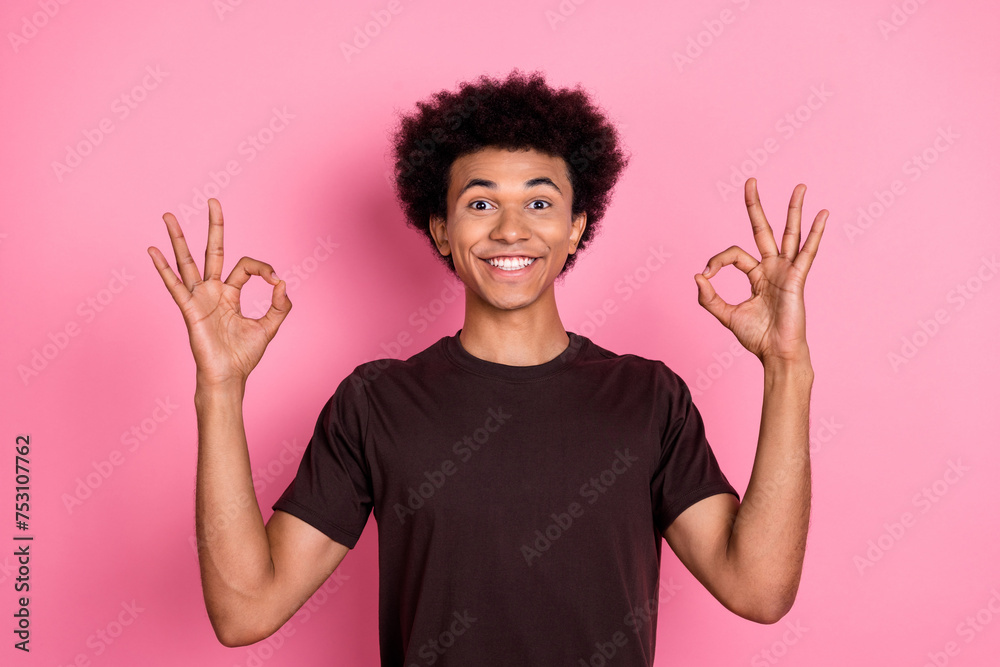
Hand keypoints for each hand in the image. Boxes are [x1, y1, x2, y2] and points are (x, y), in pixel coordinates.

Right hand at [147, 198, 290, 387]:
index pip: (246, 266)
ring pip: (187, 261)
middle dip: (214, 226)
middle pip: (212, 251)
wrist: (227, 377)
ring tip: (168, 215)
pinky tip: (152, 250)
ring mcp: (199, 298)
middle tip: (213, 201)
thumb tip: (282, 281)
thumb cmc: (243, 356)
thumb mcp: (269, 327)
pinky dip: (163, 268)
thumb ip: (280, 305)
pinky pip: (174, 285)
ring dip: (178, 238)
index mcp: (230, 293)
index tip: (274, 279)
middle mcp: (212, 291)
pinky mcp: (189, 309)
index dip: (262, 268)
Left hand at [694, 178, 826, 364]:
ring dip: (794, 209)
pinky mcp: (797, 277)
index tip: (707, 275)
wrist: (776, 353)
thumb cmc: (757, 336)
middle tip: (750, 181)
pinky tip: (823, 214)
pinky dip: (815, 233)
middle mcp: (772, 268)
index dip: (717, 261)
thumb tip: (697, 276)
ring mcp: (786, 270)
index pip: (733, 254)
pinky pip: (807, 251)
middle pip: (762, 229)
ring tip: (800, 186)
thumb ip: (709, 298)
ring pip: (789, 233)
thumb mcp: (726, 315)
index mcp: (756, 275)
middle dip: (755, 206)